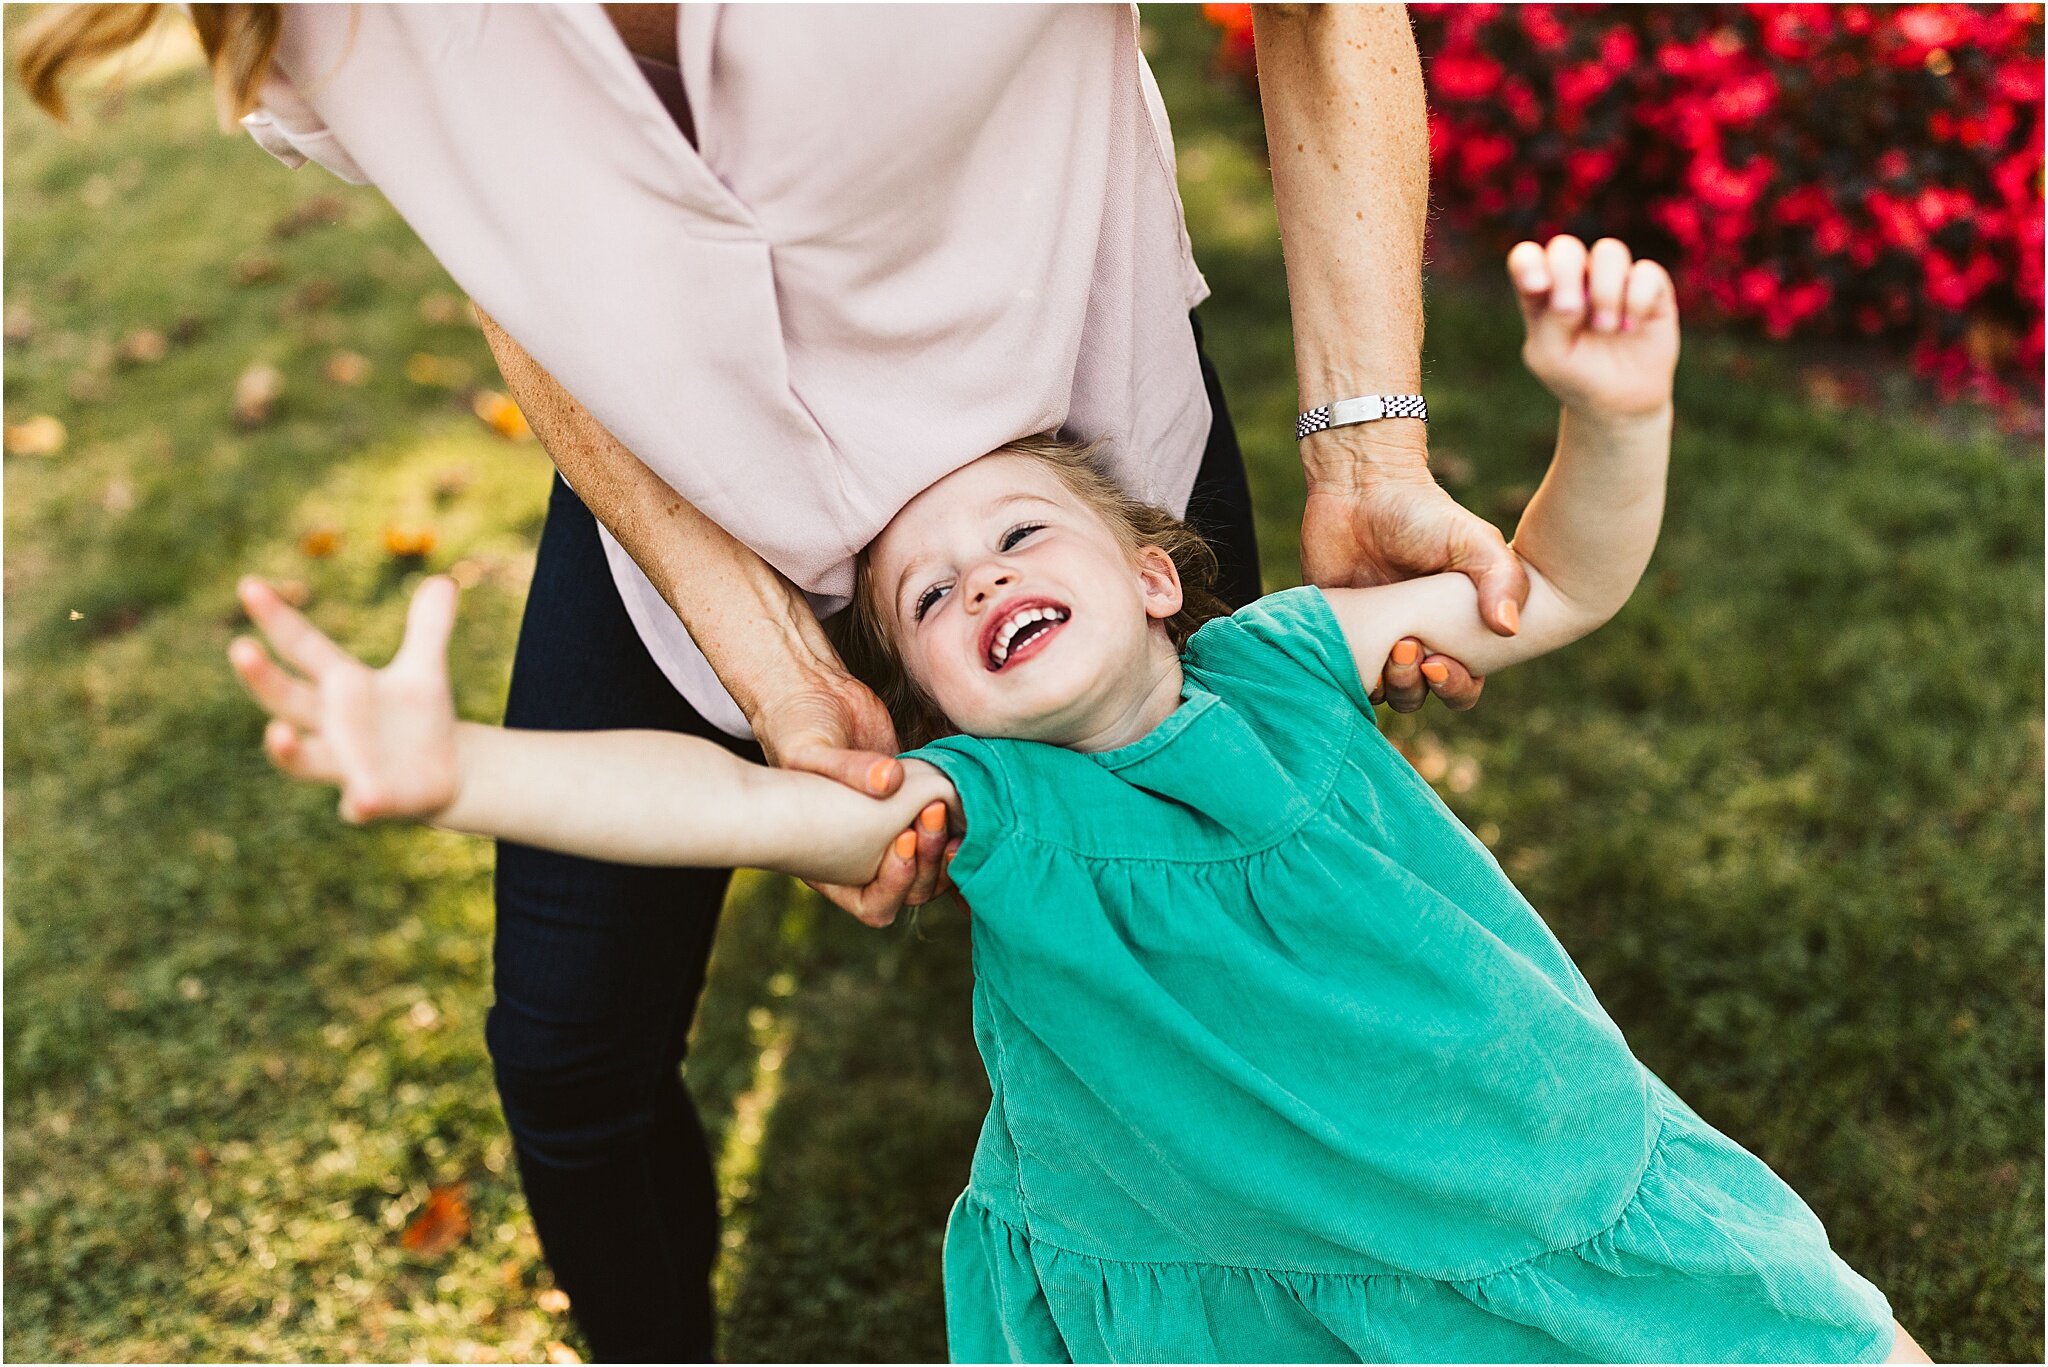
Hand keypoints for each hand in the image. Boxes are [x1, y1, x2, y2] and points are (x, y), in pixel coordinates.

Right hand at [230, 576, 460, 822]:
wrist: (448, 774)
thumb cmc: (418, 720)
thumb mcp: (425, 671)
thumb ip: (429, 629)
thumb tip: (445, 581)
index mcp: (343, 686)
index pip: (303, 647)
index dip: (277, 619)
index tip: (249, 584)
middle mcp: (333, 725)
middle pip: (287, 700)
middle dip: (262, 679)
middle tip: (240, 649)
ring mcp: (348, 764)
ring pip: (304, 761)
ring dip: (286, 750)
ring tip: (277, 732)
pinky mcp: (373, 799)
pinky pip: (359, 805)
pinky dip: (359, 803)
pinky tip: (364, 799)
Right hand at [750, 667, 952, 926]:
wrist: (812, 693)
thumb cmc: (795, 730)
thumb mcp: (806, 752)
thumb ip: (846, 768)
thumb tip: (891, 780)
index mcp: (832, 861)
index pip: (873, 904)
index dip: (897, 886)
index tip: (903, 841)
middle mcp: (865, 853)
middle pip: (913, 890)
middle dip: (931, 863)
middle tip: (933, 815)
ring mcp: (894, 828)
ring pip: (935, 865)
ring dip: (949, 849)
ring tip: (948, 809)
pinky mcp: (916, 800)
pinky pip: (946, 828)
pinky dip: (962, 825)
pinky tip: (974, 808)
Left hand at [1300, 465, 1529, 712]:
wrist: (1361, 487)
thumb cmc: (1423, 514)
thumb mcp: (1474, 542)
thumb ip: (1502, 580)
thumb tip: (1509, 629)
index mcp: (1452, 632)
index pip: (1462, 686)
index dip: (1455, 687)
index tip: (1440, 664)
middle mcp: (1415, 642)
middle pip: (1420, 696)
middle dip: (1416, 686)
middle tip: (1408, 647)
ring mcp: (1373, 638)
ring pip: (1380, 692)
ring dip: (1386, 683)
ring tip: (1388, 646)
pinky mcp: (1337, 631)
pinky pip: (1338, 672)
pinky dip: (1345, 672)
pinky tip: (1351, 648)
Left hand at [1508, 235, 1679, 418]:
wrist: (1619, 402)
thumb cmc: (1576, 376)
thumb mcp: (1551, 357)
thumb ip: (1550, 322)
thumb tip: (1576, 299)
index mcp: (1543, 291)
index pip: (1527, 257)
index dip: (1528, 263)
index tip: (1537, 288)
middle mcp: (1577, 278)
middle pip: (1565, 247)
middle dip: (1566, 274)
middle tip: (1570, 311)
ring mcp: (1613, 279)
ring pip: (1609, 251)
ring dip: (1605, 291)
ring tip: (1606, 328)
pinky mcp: (1650, 286)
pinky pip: (1646, 272)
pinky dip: (1637, 300)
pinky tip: (1631, 328)